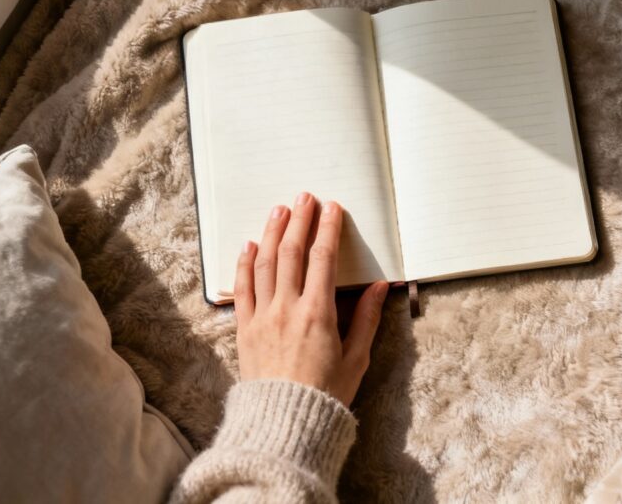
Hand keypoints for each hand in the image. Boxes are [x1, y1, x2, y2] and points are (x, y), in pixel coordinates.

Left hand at [234, 193, 389, 405]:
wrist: (284, 425)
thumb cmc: (325, 396)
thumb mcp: (356, 359)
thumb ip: (366, 319)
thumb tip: (379, 286)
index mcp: (318, 314)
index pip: (323, 259)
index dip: (328, 229)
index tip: (333, 208)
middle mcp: (287, 309)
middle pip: (292, 253)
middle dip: (300, 220)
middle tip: (305, 197)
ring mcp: (261, 317)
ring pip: (265, 263)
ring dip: (273, 232)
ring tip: (280, 210)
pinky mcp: (244, 329)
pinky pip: (242, 288)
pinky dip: (245, 263)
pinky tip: (250, 245)